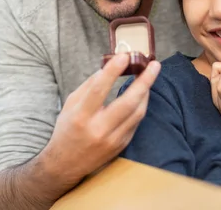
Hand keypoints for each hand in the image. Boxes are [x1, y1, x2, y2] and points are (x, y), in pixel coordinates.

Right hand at [40, 53, 160, 188]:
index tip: (124, 56)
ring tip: (149, 76)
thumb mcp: (70, 104)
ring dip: (146, 92)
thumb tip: (108, 68)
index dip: (112, 71)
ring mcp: (112, 140)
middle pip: (128, 103)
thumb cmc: (67, 129)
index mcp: (81, 116)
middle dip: (145, 81)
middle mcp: (98, 129)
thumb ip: (89, 86)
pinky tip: (142, 94)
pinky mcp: (121, 145)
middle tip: (154, 65)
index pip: (98, 90)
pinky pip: (136, 122)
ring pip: (137, 112)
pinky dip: (140, 106)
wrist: (66, 165)